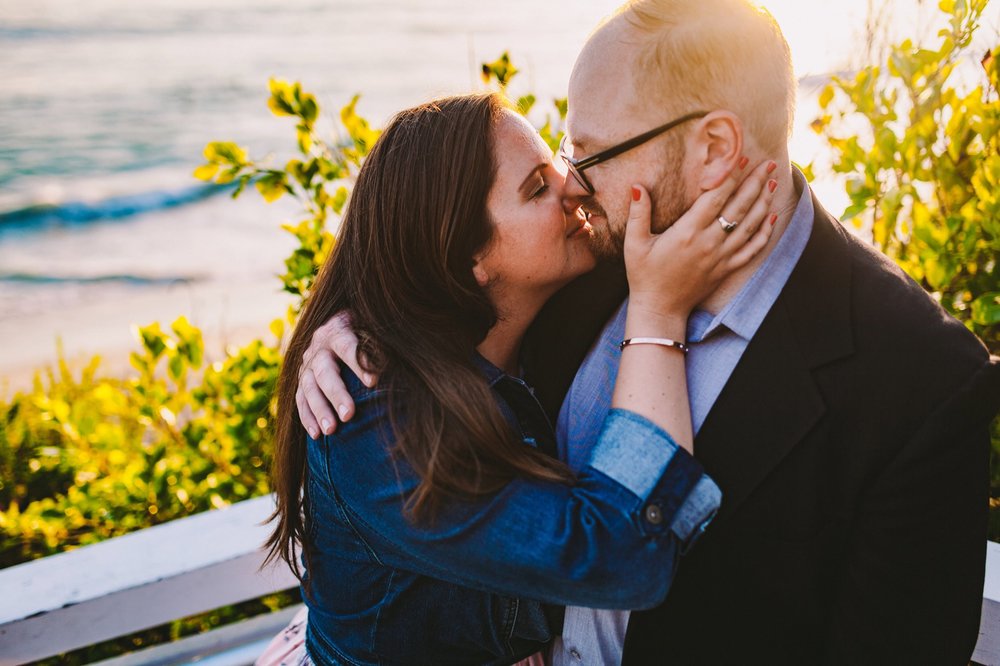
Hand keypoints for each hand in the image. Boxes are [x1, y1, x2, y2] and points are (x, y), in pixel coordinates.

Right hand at [295, 311, 376, 436]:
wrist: (340, 325)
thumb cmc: (367, 330)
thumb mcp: (374, 327)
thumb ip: (383, 340)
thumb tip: (407, 351)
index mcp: (339, 330)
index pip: (346, 345)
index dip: (358, 363)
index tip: (373, 382)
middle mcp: (319, 347)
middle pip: (324, 371)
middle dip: (336, 394)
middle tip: (349, 415)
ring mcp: (308, 364)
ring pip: (309, 388)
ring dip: (320, 410)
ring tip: (331, 430)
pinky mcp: (302, 380)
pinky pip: (301, 400)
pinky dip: (307, 418)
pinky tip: (316, 435)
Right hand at [624, 159, 777, 321]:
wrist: (660, 308)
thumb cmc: (645, 275)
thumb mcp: (634, 244)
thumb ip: (638, 213)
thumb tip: (637, 186)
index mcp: (688, 232)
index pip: (715, 198)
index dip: (729, 176)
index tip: (740, 157)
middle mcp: (709, 242)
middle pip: (739, 207)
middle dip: (754, 182)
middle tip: (767, 163)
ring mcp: (721, 256)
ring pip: (750, 225)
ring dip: (763, 202)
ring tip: (772, 181)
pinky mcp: (727, 269)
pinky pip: (752, 249)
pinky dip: (765, 233)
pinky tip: (772, 218)